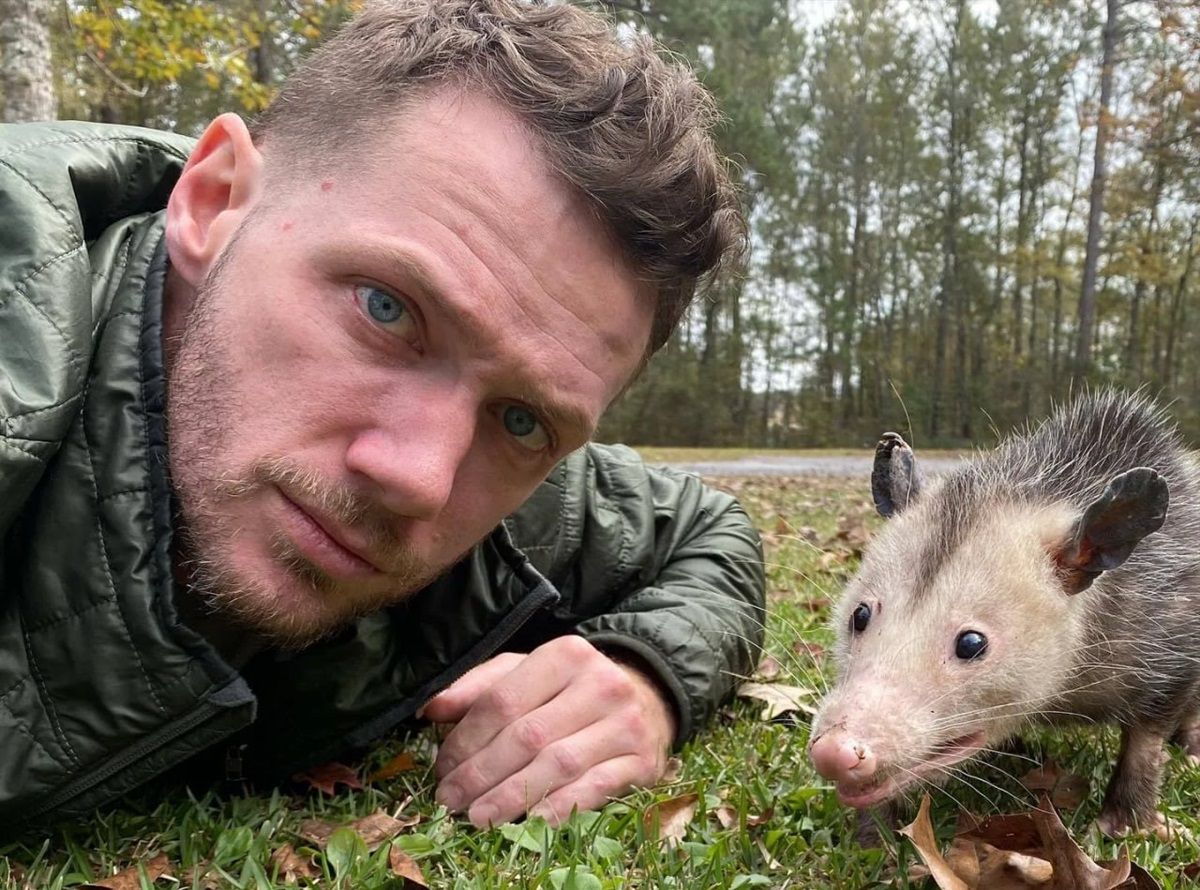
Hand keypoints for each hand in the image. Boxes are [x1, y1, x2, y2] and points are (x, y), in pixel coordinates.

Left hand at [420, 635, 676, 826]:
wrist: (648, 697)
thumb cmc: (572, 687)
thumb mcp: (527, 672)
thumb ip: (479, 686)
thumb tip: (430, 708)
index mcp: (566, 654)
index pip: (504, 700)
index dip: (467, 739)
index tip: (443, 767)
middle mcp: (601, 684)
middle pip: (527, 736)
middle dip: (481, 773)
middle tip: (450, 799)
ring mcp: (626, 723)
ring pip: (557, 765)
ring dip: (511, 796)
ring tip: (476, 816)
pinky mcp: (642, 759)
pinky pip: (595, 787)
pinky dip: (560, 806)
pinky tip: (530, 820)